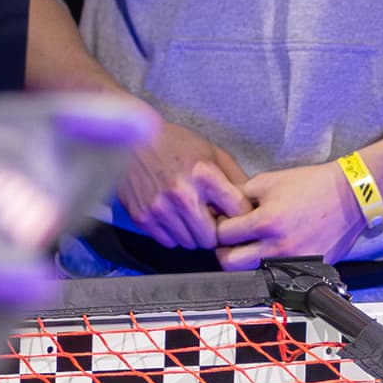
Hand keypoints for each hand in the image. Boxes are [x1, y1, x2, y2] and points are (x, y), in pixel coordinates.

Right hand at [119, 117, 252, 250]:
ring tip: (189, 215)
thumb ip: (235, 179)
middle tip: (210, 218)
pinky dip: (173, 234)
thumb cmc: (174, 143)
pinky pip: (167, 241)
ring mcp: (159, 208)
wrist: (131, 139)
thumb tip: (251, 205)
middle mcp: (182, 195)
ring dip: (193, 233)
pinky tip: (172, 216)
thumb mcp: (213, 152)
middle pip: (212, 237)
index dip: (239, 215)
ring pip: (189, 243)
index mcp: (205, 176)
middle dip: (215, 231)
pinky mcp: (142, 216)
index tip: (233, 213)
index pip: (238, 214)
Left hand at [213, 162, 372, 268]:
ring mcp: (296, 260)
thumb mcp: (267, 181)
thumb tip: (218, 207)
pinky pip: (281, 273)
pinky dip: (272, 265)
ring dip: (247, 261)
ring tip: (251, 246)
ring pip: (254, 274)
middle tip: (230, 242)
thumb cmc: (312, 184)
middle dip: (225, 251)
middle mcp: (279, 246)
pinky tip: (274, 249)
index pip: (223, 235)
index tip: (225, 222)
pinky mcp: (311, 266)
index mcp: (266, 222)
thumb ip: (238, 195)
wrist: (351, 195)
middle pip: (231, 263)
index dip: (219, 227)